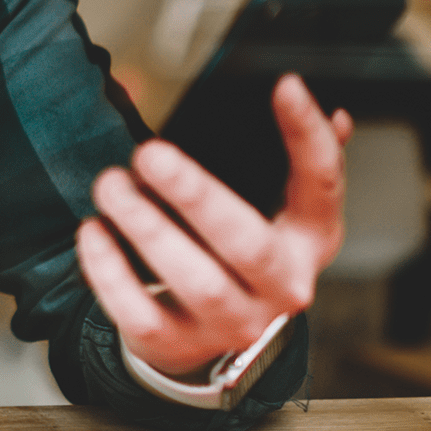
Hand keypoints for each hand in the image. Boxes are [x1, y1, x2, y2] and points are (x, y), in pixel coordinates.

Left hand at [75, 74, 353, 379]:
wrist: (213, 345)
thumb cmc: (240, 261)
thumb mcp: (278, 214)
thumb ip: (298, 165)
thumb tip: (337, 115)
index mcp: (308, 243)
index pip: (322, 187)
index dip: (310, 136)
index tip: (286, 85)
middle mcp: (281, 289)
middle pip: (247, 244)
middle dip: (195, 195)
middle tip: (150, 154)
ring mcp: (232, 325)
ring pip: (195, 283)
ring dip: (147, 229)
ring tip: (111, 185)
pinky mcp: (178, 344)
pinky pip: (141, 312)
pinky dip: (111, 272)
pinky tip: (93, 231)